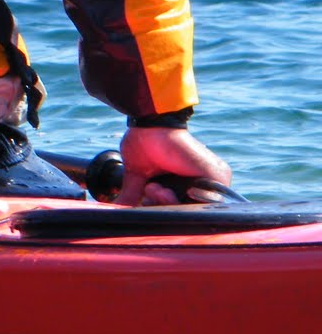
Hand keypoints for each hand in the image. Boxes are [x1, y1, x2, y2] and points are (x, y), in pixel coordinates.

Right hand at [117, 126, 232, 204]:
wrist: (152, 123)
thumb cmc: (144, 142)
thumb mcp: (137, 175)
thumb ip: (132, 194)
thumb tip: (116, 210)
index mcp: (186, 184)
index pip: (179, 209)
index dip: (161, 210)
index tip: (145, 202)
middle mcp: (203, 184)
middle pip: (187, 210)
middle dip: (164, 206)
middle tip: (149, 192)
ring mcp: (213, 181)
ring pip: (196, 207)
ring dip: (170, 203)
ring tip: (153, 188)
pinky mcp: (217, 175)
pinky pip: (208, 200)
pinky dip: (187, 201)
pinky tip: (168, 191)